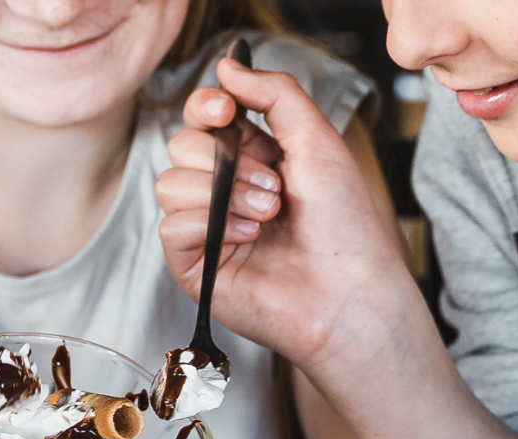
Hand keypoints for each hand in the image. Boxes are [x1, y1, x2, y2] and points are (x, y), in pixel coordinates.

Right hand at [156, 59, 418, 370]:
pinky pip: (171, 226)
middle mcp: (223, 191)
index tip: (227, 111)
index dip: (207, 106)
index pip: (204, 118)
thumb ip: (275, 94)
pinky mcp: (193, 265)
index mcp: (252, 158)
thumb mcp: (317, 140)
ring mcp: (205, 228)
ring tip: (266, 216)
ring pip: (169, 182)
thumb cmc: (344, 227)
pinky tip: (246, 239)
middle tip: (273, 185)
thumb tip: (228, 67)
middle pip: (181, 145)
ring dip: (223, 193)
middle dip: (226, 159)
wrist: (348, 291)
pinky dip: (209, 226)